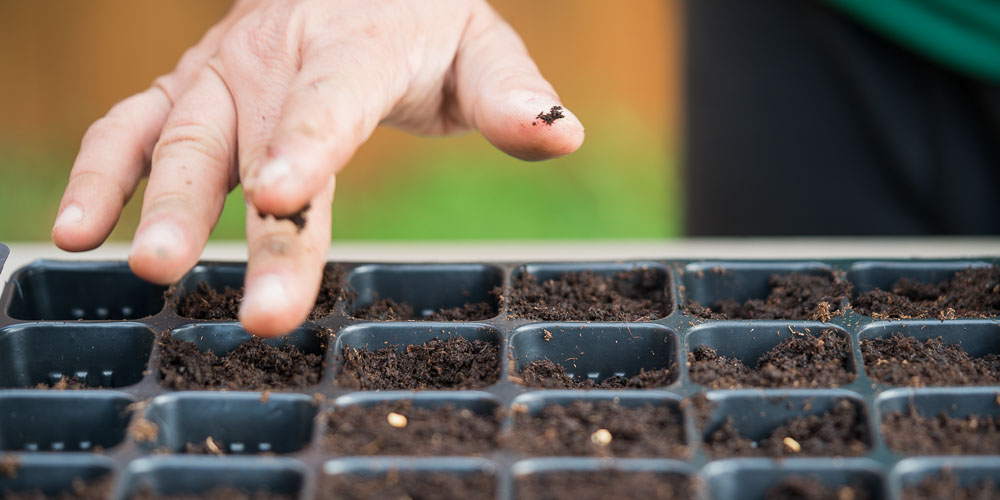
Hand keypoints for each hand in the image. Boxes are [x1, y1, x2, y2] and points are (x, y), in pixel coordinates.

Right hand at [51, 0, 583, 335]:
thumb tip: (562, 135)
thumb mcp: (477, 43)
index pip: (327, 99)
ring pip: (177, 134)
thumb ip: (511, 93)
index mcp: (351, 43)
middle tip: (250, 306)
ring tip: (142, 267)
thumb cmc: (418, 19)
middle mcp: (272, 56)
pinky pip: (132, 127)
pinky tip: (80, 234)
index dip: (304, 144)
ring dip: (153, 201)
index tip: (282, 195)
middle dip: (244, 222)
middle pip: (248, 139)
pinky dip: (100, 175)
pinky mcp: (188, 93)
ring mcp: (221, 73)